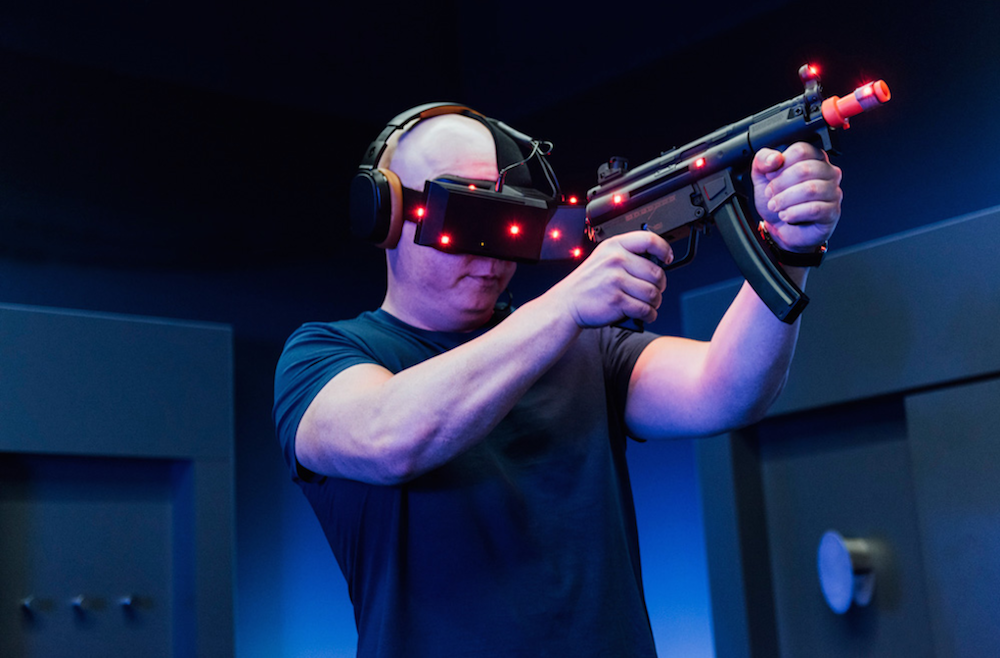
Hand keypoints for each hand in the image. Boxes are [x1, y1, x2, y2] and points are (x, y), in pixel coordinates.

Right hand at [545, 231, 672, 327]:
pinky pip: (645, 309)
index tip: (667, 258)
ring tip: (648, 304)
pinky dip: (649, 315)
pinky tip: (644, 314)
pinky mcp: (617, 301)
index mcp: (614, 246)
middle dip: (660, 286)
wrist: (566, 304)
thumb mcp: (603, 259)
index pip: (649, 240)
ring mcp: (616, 280)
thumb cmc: (587, 284)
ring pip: (653, 293)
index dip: (664, 249)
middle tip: (654, 291)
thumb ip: (627, 256)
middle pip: (656, 272)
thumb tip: (657, 262)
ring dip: (655, 302)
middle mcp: (616, 260)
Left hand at [752, 142, 842, 251]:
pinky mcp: (832, 211)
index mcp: (813, 158)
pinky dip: (794, 213)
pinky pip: (815, 209)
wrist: (780, 227)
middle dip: (780, 184)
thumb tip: (775, 158)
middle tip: (770, 194)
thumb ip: (763, 160)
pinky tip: (786, 215)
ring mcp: (833, 191)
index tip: (770, 176)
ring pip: (810, 189)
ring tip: (776, 206)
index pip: (801, 150)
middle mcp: (827, 171)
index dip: (780, 164)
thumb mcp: (762, 177)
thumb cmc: (778, 200)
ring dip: (785, 200)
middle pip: (805, 169)